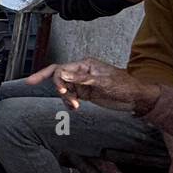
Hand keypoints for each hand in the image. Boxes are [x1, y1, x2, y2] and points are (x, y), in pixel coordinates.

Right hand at [26, 57, 160, 111]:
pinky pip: (70, 96)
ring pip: (64, 88)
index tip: (61, 90)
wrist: (135, 98)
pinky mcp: (84, 93)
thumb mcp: (103, 82)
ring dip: (65, 98)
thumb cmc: (124, 86)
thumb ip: (81, 78)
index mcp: (85, 65)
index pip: (62, 69)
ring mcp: (82, 83)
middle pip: (59, 76)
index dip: (57, 79)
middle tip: (36, 84)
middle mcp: (81, 72)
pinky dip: (69, 102)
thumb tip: (62, 74)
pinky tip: (74, 107)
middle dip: (55, 84)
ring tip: (75, 106)